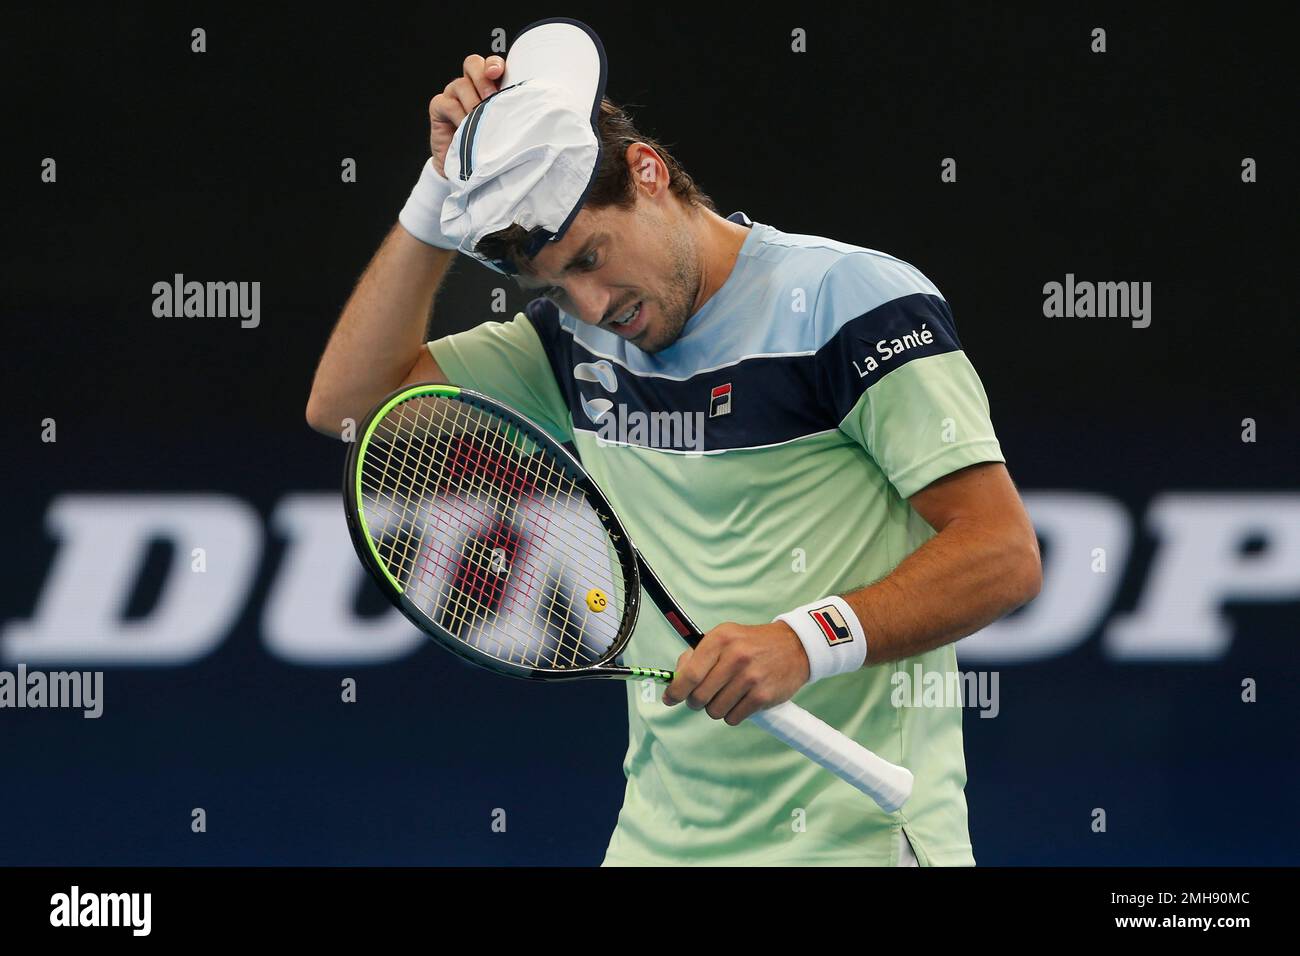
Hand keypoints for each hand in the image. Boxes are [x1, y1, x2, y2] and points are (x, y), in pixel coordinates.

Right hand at [428, 54, 504, 176]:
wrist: (467, 169)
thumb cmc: (488, 145)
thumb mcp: (504, 125)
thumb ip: (510, 110)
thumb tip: (527, 105)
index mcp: (488, 85)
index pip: (491, 64)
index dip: (494, 64)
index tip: (498, 73)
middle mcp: (470, 85)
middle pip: (472, 63)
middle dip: (482, 77)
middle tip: (490, 97)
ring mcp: (453, 94)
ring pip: (461, 84)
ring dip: (472, 101)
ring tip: (479, 119)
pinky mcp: (439, 107)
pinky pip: (448, 103)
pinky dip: (458, 114)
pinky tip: (465, 127)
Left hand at [662, 622, 810, 725]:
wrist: (794, 646)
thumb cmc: (752, 644)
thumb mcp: (725, 637)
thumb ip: (697, 655)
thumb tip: (674, 681)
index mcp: (721, 639)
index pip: (690, 673)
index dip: (676, 691)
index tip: (670, 699)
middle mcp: (736, 656)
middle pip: (699, 697)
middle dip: (696, 702)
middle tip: (703, 697)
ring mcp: (751, 677)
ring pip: (715, 711)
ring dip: (716, 708)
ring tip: (726, 696)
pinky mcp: (763, 695)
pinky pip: (733, 718)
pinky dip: (732, 714)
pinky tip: (740, 701)